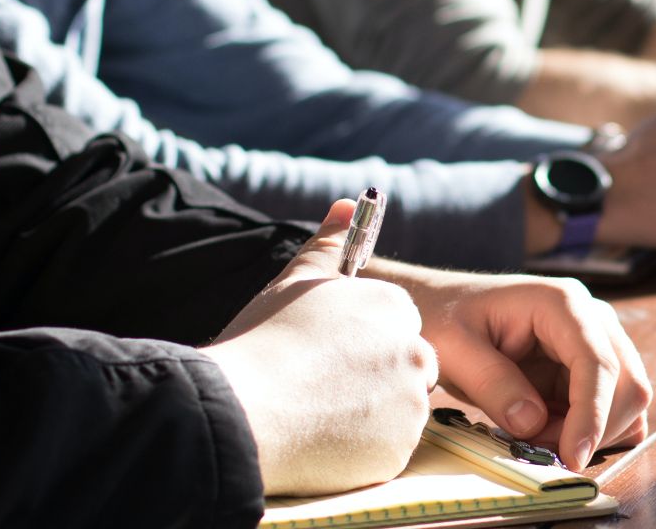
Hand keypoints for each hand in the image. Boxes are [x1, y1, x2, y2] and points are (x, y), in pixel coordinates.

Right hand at [201, 201, 437, 495]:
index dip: (362, 342)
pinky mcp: (399, 450)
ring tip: (315, 412)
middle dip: (375, 378)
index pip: (398, 325)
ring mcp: (410, 404)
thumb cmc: (264, 341)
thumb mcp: (295, 282)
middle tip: (322, 388)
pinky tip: (322, 440)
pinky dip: (363, 448)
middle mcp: (414, 352)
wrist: (242, 411)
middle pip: (407, 367)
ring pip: (399, 410)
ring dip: (370, 414)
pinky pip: (388, 449)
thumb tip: (347, 204)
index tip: (329, 355)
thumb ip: (329, 244)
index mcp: (394, 308)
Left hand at [369, 265, 652, 471]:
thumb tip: (533, 423)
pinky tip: (551, 433)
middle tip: (540, 450)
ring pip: (627, 399)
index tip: (572, 457)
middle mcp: (591, 318)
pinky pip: (612, 407)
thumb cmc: (444, 318)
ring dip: (591, 432)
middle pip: (627, 383)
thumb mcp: (454, 349)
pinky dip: (591, 431)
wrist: (440, 307)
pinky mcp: (589, 367)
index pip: (597, 362)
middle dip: (594, 429)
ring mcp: (595, 341)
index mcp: (562, 303)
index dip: (592, 414)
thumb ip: (493, 383)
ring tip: (535, 437)